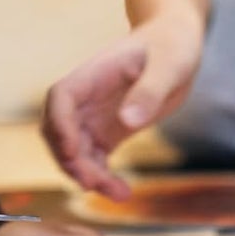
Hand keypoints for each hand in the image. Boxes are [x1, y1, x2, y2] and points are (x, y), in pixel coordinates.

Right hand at [43, 11, 203, 199]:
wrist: (175, 42)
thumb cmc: (171, 44)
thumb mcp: (169, 65)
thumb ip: (149, 91)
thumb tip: (127, 121)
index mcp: (93, 74)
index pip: (61, 98)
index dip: (60, 125)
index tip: (72, 150)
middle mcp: (86, 97)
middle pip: (59, 131)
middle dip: (70, 159)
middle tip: (96, 183)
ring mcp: (94, 116)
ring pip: (74, 152)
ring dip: (86, 175)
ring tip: (118, 193)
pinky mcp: (107, 131)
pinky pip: (93, 159)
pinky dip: (101, 177)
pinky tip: (122, 192)